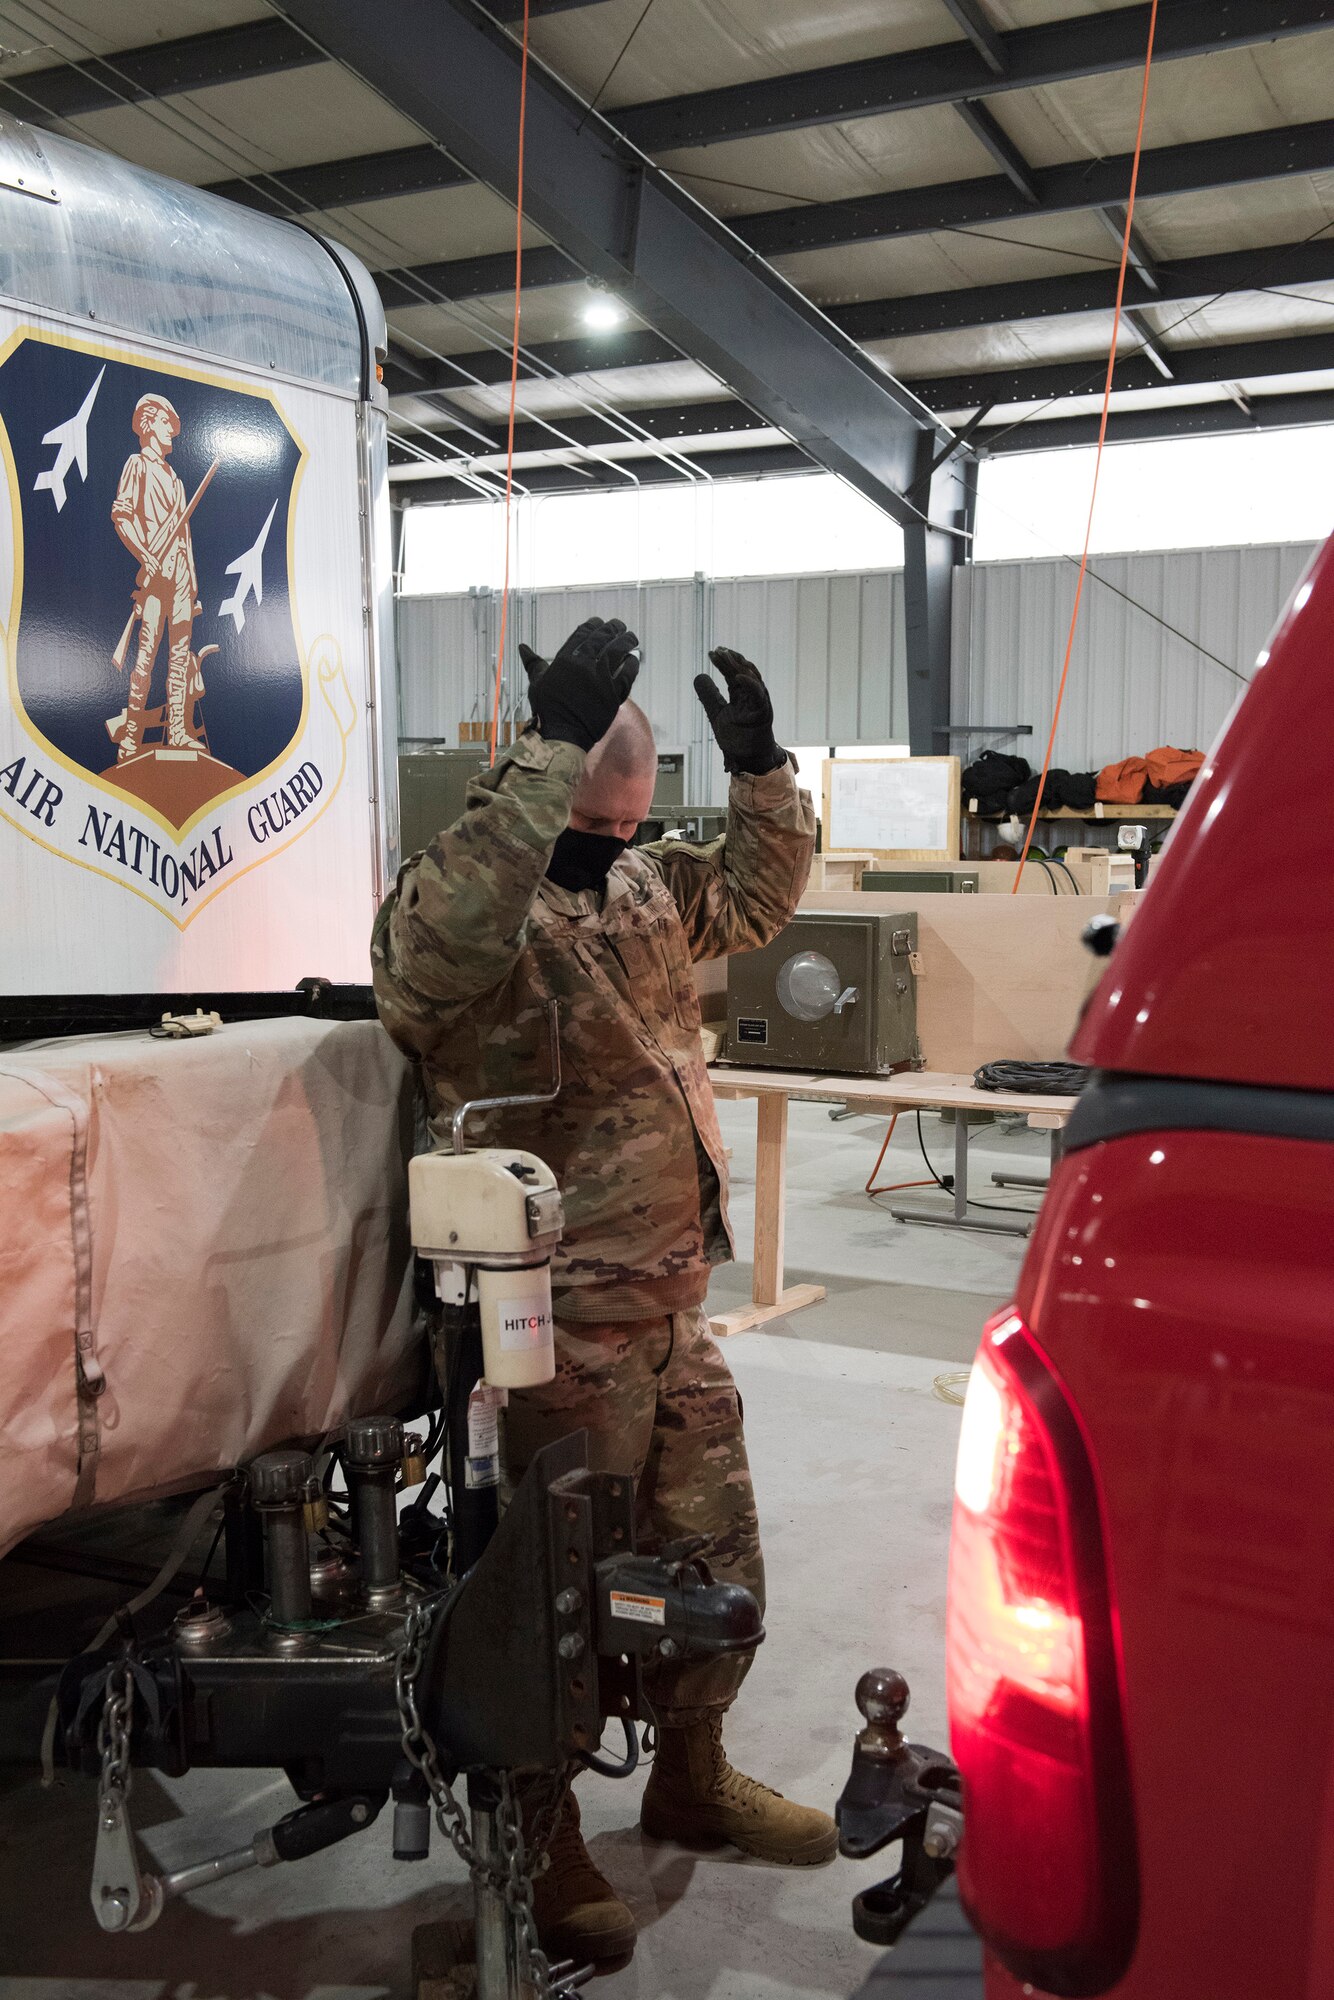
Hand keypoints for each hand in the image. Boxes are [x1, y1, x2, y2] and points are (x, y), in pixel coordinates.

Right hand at [519, 618, 639, 751]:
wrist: (562, 735)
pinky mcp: (614, 695)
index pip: (583, 634)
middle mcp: (584, 666)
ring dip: (626, 641)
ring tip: (631, 637)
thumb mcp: (537, 683)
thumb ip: (533, 663)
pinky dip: (632, 664)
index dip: (593, 625)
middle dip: (613, 628)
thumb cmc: (547, 710)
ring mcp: (601, 680)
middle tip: (619, 625)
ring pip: (618, 652)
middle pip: (602, 639)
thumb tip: (522, 647)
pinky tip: (633, 659)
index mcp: (566, 660)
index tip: (599, 622)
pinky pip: (628, 675)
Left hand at [693, 648, 786, 774]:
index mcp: (741, 695)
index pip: (732, 673)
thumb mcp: (716, 713)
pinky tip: (737, 675)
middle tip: (718, 650)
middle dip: (730, 659)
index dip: (722, 663)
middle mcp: (751, 695)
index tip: (711, 653)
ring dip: (739, 666)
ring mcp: (759, 702)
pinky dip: (749, 684)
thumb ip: (709, 696)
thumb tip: (699, 675)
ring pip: (752, 678)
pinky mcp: (763, 712)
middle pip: (742, 671)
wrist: (747, 759)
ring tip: (726, 656)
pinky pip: (758, 694)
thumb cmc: (736, 738)